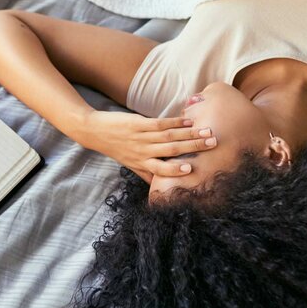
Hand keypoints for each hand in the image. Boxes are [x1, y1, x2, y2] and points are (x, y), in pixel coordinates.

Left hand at [81, 110, 216, 183]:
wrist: (94, 131)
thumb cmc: (115, 148)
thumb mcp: (130, 164)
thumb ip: (145, 173)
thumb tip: (160, 186)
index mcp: (142, 164)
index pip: (161, 170)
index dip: (176, 171)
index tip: (192, 170)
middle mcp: (143, 152)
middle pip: (172, 151)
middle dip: (194, 148)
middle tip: (212, 144)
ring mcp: (141, 137)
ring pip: (170, 137)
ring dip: (190, 134)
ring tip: (206, 132)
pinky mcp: (139, 124)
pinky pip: (160, 124)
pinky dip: (175, 122)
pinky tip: (188, 121)